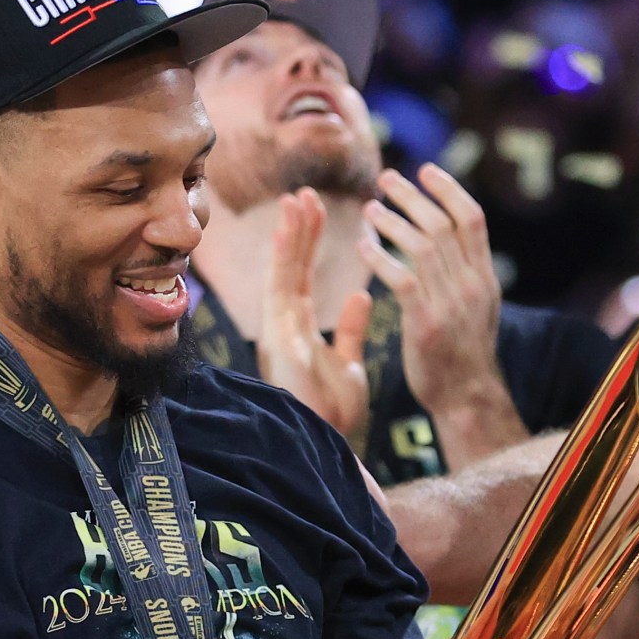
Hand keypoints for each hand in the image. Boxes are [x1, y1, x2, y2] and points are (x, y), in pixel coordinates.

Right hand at [257, 189, 372, 439]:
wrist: (329, 445)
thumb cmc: (333, 414)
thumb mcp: (348, 364)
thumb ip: (349, 329)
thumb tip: (360, 294)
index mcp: (299, 329)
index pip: (302, 276)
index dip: (308, 242)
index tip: (316, 210)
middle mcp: (284, 325)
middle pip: (290, 267)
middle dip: (297, 229)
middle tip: (305, 192)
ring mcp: (278, 331)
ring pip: (282, 272)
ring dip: (289, 235)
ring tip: (297, 198)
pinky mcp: (278, 340)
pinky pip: (280, 292)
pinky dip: (283, 260)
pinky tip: (288, 231)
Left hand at [360, 167, 525, 463]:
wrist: (465, 398)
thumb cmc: (463, 353)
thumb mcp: (478, 307)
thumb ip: (467, 272)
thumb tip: (453, 238)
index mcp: (485, 278)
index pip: (472, 218)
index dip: (449, 189)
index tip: (425, 170)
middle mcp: (472, 285)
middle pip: (443, 224)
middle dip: (412, 196)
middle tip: (385, 178)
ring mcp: (451, 303)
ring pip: (422, 246)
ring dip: (392, 221)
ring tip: (369, 208)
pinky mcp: (426, 323)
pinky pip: (400, 279)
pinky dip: (379, 257)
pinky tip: (361, 246)